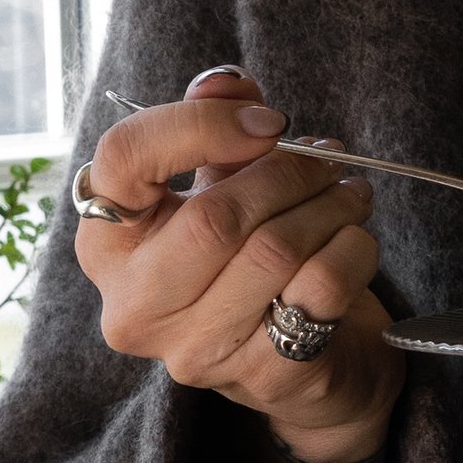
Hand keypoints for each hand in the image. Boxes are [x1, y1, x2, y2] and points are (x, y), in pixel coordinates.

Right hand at [73, 67, 402, 462]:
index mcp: (106, 243)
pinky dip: (352, 250)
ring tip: (349, 194)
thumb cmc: (248, 260)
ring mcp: (193, 351)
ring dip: (329, 207)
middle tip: (328, 159)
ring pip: (273, 252)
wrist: (304, 370)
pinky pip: (318, 289)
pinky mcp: (259, 378)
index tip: (267, 121)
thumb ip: (215, 123)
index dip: (200, 125)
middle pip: (214, 217)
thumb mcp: (221, 183)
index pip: (124, 159)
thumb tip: (228, 84)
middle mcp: (134, 304)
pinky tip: (356, 240)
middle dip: (288, 174)